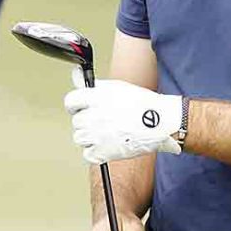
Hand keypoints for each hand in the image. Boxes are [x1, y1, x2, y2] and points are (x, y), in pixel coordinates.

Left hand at [64, 70, 182, 163]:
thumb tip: (76, 76)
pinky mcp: (103, 153)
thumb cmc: (142, 104)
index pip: (70, 101)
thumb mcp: (115, 87)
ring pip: (80, 138)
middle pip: (76, 121)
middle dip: (87, 122)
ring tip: (107, 132)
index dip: (75, 105)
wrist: (160, 123)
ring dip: (90, 137)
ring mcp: (96, 136)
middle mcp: (92, 116)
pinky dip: (96, 152)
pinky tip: (108, 144)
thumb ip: (92, 85)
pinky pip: (88, 154)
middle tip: (103, 121)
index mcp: (94, 98)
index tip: (80, 108)